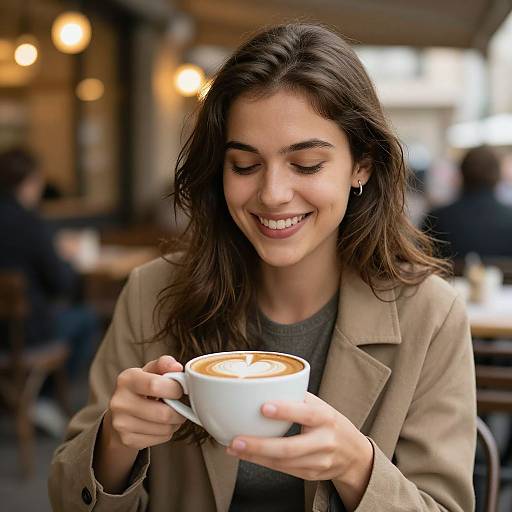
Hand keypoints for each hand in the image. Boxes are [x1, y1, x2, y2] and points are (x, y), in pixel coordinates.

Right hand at [106, 355, 186, 449]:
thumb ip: (163, 364)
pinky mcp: (127, 439)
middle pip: (163, 413)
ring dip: (175, 422)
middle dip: (180, 410)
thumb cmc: (141, 387)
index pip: (155, 385)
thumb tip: (177, 367)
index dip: (175, 389)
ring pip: (164, 428)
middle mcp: (120, 402)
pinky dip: (167, 432)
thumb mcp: (150, 370)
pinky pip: (160, 439)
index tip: (180, 389)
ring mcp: (121, 423)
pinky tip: (162, 424)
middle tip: (180, 405)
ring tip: (171, 414)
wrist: (120, 411)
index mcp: (127, 379)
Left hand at [226, 392, 372, 508]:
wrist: (354, 454)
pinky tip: (247, 455)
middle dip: (259, 446)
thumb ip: (296, 397)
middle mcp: (323, 441)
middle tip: (236, 440)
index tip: (263, 407)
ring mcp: (317, 462)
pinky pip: (283, 470)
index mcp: (325, 417)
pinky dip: (262, 462)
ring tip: (234, 447)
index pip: (305, 413)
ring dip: (255, 456)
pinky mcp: (310, 475)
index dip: (285, 411)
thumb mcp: (319, 406)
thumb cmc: (329, 423)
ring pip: (283, 463)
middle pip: (289, 448)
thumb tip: (263, 385)